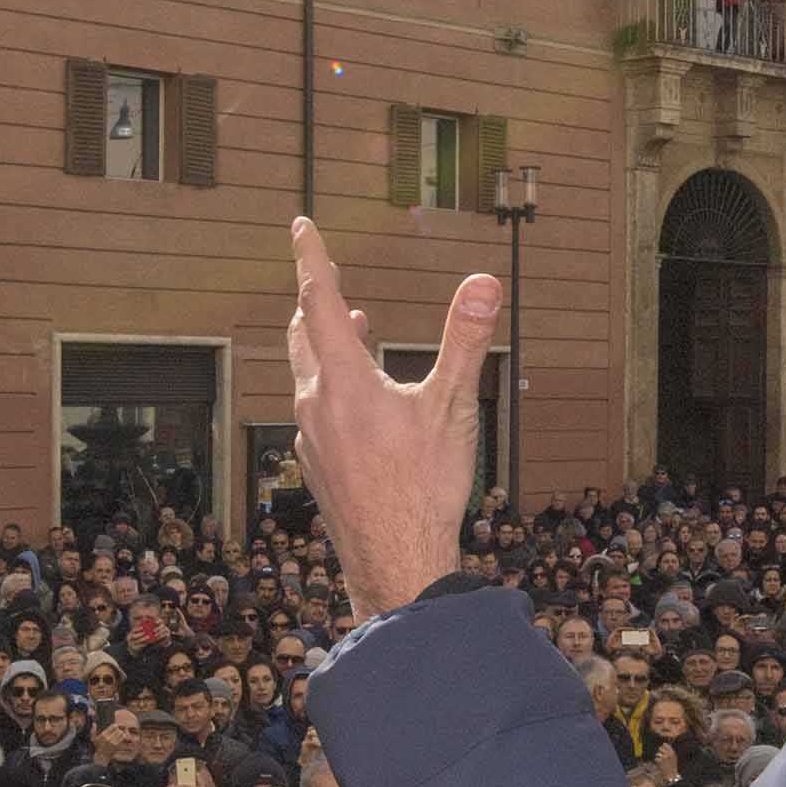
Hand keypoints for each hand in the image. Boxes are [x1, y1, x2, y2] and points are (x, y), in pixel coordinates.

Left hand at [284, 218, 490, 620]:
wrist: (394, 561)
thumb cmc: (423, 487)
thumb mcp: (453, 407)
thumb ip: (465, 340)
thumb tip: (483, 282)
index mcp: (345, 381)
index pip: (320, 300)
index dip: (312, 257)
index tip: (301, 225)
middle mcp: (317, 404)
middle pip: (304, 336)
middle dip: (315, 299)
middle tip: (325, 272)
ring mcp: (312, 439)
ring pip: (308, 375)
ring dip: (325, 344)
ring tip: (353, 329)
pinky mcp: (317, 466)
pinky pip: (316, 411)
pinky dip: (331, 386)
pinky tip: (357, 404)